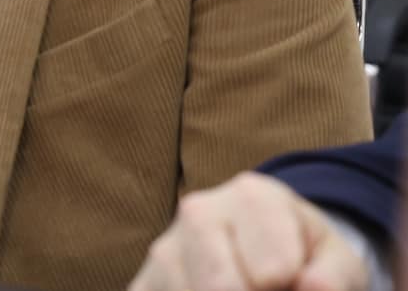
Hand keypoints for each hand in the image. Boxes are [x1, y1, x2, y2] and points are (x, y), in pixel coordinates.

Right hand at [130, 173, 370, 290]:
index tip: (294, 284)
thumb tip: (310, 287)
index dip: (292, 290)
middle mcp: (198, 213)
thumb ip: (334, 277)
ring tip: (240, 290)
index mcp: (253, 198)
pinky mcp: (142, 283)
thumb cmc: (303, 256)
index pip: (274, 272)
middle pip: (221, 286)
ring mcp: (164, 249)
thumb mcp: (336, 261)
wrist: (261, 245)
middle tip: (264, 290)